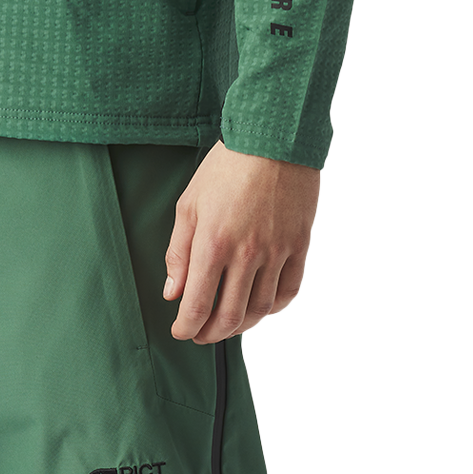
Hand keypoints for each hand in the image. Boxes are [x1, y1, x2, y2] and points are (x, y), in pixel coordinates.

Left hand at [164, 142, 319, 342]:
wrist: (274, 138)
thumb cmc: (226, 167)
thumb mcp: (189, 205)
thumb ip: (178, 253)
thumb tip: (173, 293)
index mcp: (213, 244)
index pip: (198, 305)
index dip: (186, 327)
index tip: (180, 332)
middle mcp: (247, 253)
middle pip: (230, 315)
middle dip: (211, 334)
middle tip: (201, 335)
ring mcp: (277, 251)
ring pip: (261, 308)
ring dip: (242, 326)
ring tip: (228, 325)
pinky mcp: (299, 245)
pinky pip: (289, 290)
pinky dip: (273, 308)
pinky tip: (260, 307)